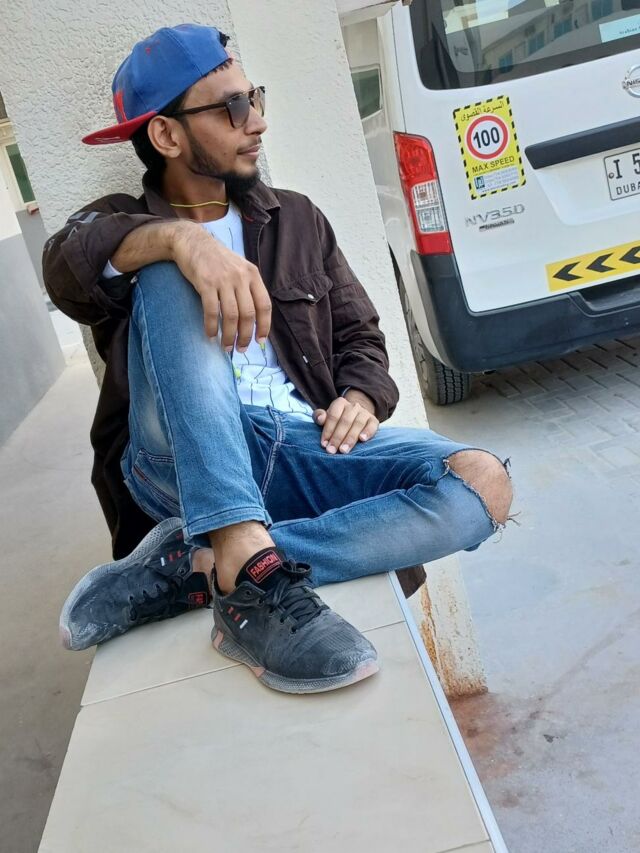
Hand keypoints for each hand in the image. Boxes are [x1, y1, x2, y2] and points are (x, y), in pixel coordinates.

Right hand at [171, 221, 271, 349]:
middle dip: (246, 336)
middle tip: (241, 349)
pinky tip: (211, 335)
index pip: (264, 305)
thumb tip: (254, 317)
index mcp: (252, 274)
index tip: (260, 341)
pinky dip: (212, 326)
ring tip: (226, 347)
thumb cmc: (217, 259)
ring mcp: (223, 279)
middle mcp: (241, 277)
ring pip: (232, 315)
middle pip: (249, 314)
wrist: (192, 241)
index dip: (264, 326)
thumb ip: (248, 287)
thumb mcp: (239, 267)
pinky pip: (212, 311)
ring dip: (230, 335)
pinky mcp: (206, 283)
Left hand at [313, 390, 378, 453]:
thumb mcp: (326, 417)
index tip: (324, 444)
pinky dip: (368, 432)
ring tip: (344, 450)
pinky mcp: (374, 420)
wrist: (355, 417)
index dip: (328, 430)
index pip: (333, 416)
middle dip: (337, 437)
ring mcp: (364, 413)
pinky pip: (372, 425)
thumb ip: (319, 416)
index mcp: (340, 403)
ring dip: (350, 438)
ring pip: (357, 424)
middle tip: (332, 450)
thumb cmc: (337, 420)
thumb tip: (320, 419)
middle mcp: (353, 406)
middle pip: (345, 421)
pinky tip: (362, 439)